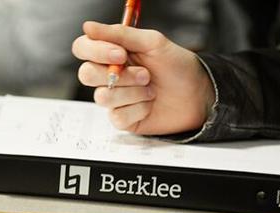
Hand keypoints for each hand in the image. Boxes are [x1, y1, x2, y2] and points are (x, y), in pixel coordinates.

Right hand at [72, 22, 214, 134]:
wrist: (197, 95)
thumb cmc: (177, 67)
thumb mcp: (152, 43)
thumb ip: (120, 34)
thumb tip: (88, 26)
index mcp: (112, 53)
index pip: (83, 48)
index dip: (96, 51)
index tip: (121, 54)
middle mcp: (110, 76)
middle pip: (87, 74)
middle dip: (118, 75)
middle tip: (145, 74)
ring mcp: (115, 99)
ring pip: (103, 97)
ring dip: (132, 92)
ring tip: (151, 89)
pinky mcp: (123, 119)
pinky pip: (117, 116)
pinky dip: (138, 109)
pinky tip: (150, 105)